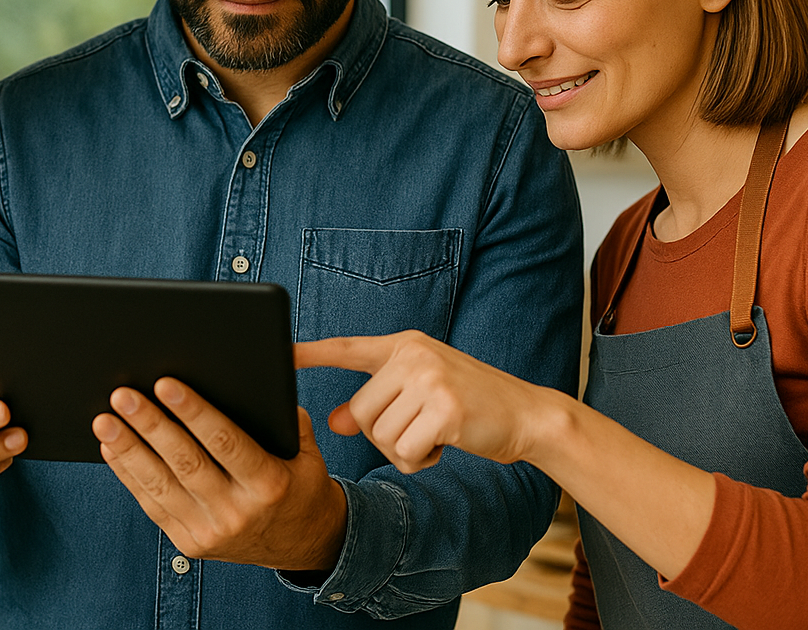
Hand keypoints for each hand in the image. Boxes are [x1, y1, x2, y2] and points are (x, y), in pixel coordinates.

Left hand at [92, 378, 345, 570]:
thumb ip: (283, 417)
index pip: (225, 442)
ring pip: (160, 485)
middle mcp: (237, 512)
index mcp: (268, 484)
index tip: (165, 384)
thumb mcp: (307, 451)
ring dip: (128, 449)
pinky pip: (152, 505)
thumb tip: (243, 378)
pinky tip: (112, 449)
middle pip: (184, 462)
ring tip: (104, 420)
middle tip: (123, 395)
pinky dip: (128, 475)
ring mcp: (210, 532)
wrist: (303, 543)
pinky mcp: (189, 545)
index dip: (193, 412)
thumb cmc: (299, 483)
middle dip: (150, 425)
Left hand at [294, 331, 551, 472]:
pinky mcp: (445, 410)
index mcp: (404, 345)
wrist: (527, 414)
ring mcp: (429, 380)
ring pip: (381, 435)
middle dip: (384, 435)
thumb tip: (334, 421)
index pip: (348, 348)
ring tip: (436, 436)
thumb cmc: (469, 405)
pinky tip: (445, 446)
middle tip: (419, 431)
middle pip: (361, 411)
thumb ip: (377, 403)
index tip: (280, 353)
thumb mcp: (420, 396)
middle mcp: (413, 355)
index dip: (311, 353)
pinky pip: (406, 451)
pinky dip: (421, 461)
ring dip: (405, 450)